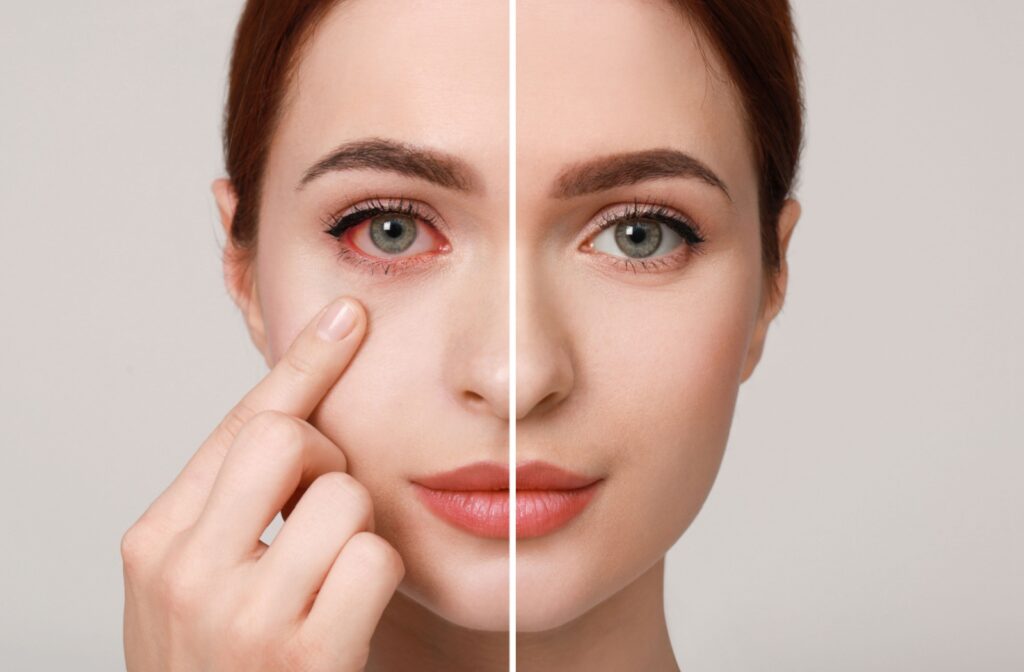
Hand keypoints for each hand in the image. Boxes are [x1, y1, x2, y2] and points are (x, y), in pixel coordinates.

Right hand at [120, 297, 403, 671]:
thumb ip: (234, 507)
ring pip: (343, 496)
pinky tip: (348, 621)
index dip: (303, 367)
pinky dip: (375, 579)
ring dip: (356, 532)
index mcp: (157, 543)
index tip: (349, 317)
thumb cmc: (226, 671)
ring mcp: (239, 615)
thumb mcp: (203, 584)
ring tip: (329, 584)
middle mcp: (185, 571)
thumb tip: (300, 415)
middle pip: (287, 438)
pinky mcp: (300, 654)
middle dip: (325, 461)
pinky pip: (373, 556)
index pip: (239, 424)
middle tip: (319, 513)